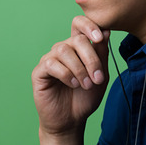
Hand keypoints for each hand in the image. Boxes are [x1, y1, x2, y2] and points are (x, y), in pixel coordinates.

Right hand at [32, 15, 109, 135]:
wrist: (72, 120)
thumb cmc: (86, 97)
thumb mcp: (100, 74)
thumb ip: (101, 53)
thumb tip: (106, 30)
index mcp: (77, 47)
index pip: (79, 24)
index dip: (89, 25)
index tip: (100, 38)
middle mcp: (63, 49)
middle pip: (76, 39)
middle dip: (91, 58)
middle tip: (98, 78)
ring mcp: (50, 58)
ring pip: (63, 50)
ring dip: (79, 69)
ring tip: (86, 85)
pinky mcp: (39, 71)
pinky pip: (51, 64)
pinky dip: (66, 74)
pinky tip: (73, 84)